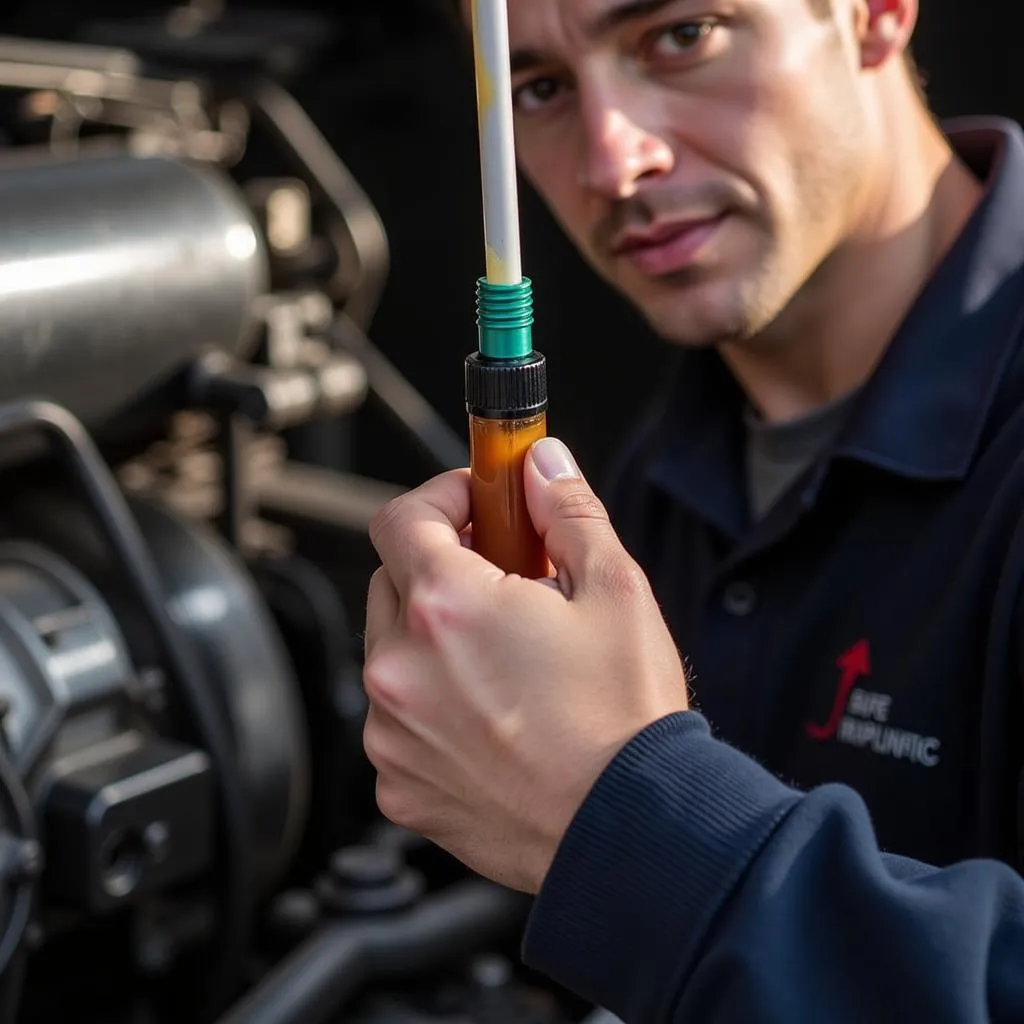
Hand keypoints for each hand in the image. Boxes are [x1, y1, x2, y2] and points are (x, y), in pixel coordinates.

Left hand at [362, 437, 688, 892]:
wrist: (630, 833)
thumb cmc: (625, 721)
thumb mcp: (615, 589)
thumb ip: (567, 511)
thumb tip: (543, 466)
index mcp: (447, 607)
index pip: (399, 516)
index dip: (439, 498)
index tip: (475, 507)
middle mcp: (400, 669)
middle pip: (392, 581)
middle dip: (441, 568)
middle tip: (505, 583)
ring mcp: (392, 734)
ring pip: (391, 653)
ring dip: (434, 641)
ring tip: (506, 660)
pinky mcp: (399, 785)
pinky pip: (397, 722)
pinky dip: (430, 707)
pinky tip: (492, 718)